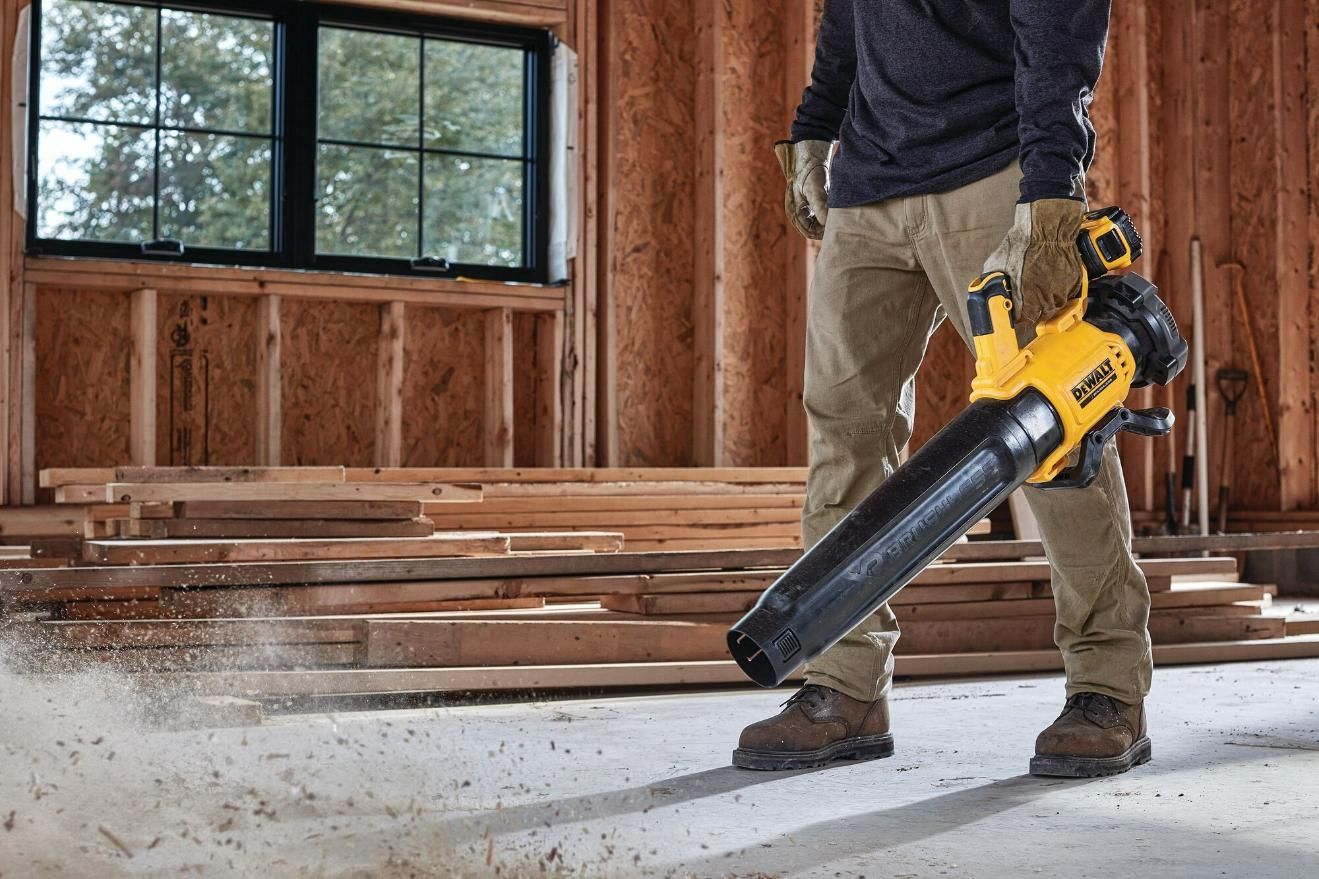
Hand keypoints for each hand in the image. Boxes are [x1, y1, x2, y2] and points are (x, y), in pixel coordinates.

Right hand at [773, 140, 831, 239]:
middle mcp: (798, 213)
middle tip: (840, 223)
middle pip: (813, 230)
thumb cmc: (811, 172)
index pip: (809, 232)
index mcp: (794, 212)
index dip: (822, 232)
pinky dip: (828, 217)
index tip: (836, 226)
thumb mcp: (815, 189)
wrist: (811, 157)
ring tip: (840, 219)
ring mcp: (804, 210)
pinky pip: (820, 217)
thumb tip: (827, 223)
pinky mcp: (812, 205)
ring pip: (818, 225)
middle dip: (825, 229)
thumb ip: (820, 207)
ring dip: (827, 223)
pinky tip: (837, 213)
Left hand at [983, 199, 1085, 323]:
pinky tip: (1051, 277)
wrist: (1048, 227)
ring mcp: (1063, 292)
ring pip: (1054, 305)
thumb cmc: (1022, 244)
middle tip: (1026, 298)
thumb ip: (994, 284)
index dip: (1017, 316)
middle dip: (1032, 309)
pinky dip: (1059, 288)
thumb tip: (988, 291)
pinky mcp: (1075, 282)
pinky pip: (1067, 292)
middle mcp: (1047, 300)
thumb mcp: (997, 266)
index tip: (1014, 311)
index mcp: (1027, 300)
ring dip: (1046, 300)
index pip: (1022, 321)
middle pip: (1039, 316)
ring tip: (1038, 287)